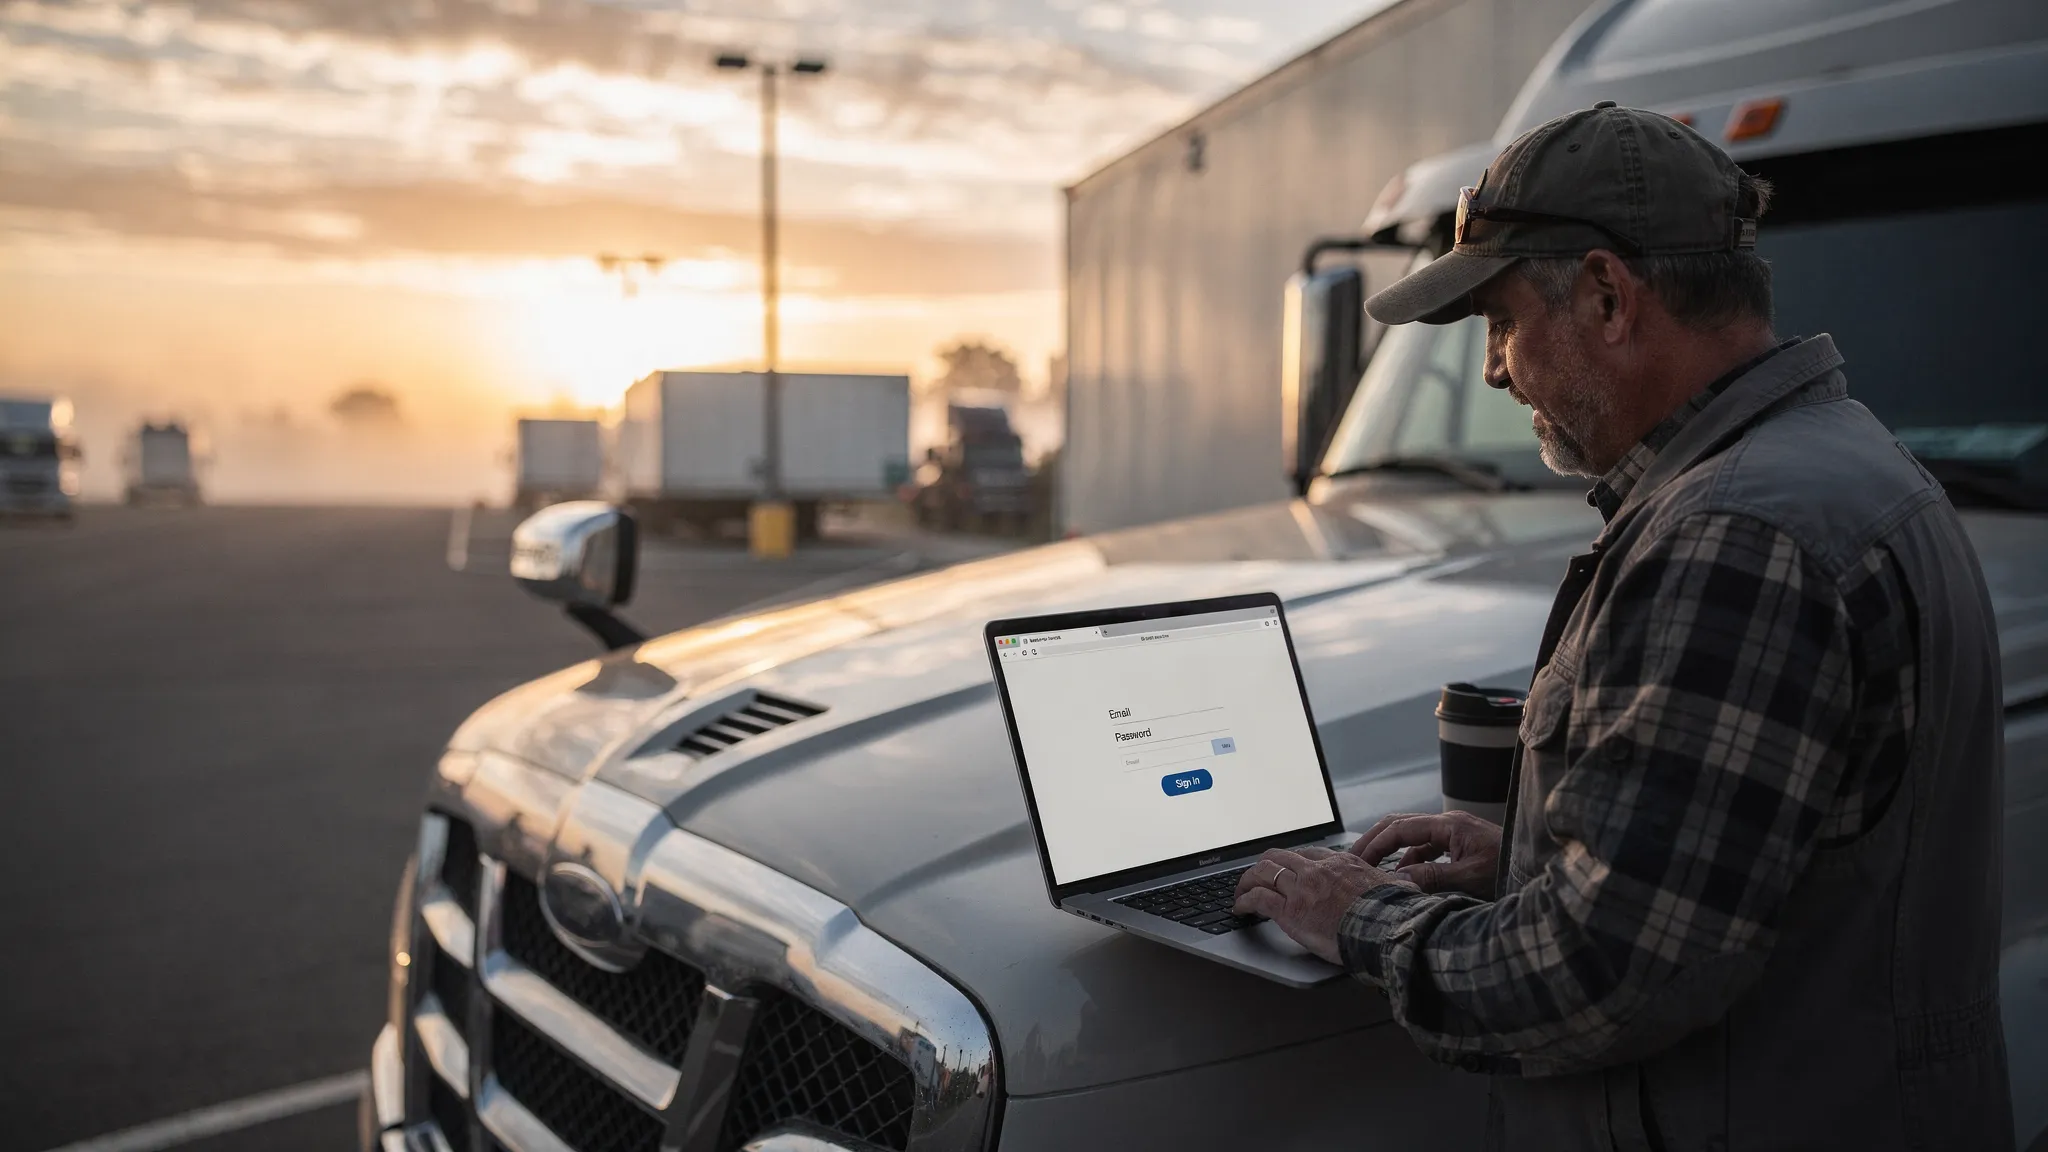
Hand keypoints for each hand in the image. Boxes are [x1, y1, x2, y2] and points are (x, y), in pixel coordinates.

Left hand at [1232, 846, 1409, 963]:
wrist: (1386, 929)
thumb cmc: (1394, 914)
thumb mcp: (1395, 888)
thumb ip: (1391, 883)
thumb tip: (1407, 885)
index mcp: (1341, 863)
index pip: (1309, 854)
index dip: (1293, 861)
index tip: (1288, 869)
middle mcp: (1317, 871)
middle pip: (1279, 857)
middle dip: (1263, 866)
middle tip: (1256, 876)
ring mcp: (1302, 889)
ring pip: (1262, 872)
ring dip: (1247, 881)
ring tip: (1240, 891)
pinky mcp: (1291, 912)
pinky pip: (1258, 899)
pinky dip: (1244, 901)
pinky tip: (1239, 908)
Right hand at [1350, 810, 1501, 898]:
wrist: (1542, 871)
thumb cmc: (1512, 873)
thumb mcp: (1469, 879)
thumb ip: (1431, 877)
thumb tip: (1396, 880)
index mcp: (1449, 825)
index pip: (1399, 828)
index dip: (1374, 844)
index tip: (1355, 861)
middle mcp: (1450, 824)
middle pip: (1401, 825)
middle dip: (1376, 842)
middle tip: (1354, 861)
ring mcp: (1457, 834)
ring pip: (1414, 838)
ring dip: (1393, 853)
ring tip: (1375, 873)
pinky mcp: (1463, 846)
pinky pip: (1428, 849)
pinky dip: (1411, 861)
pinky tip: (1406, 879)